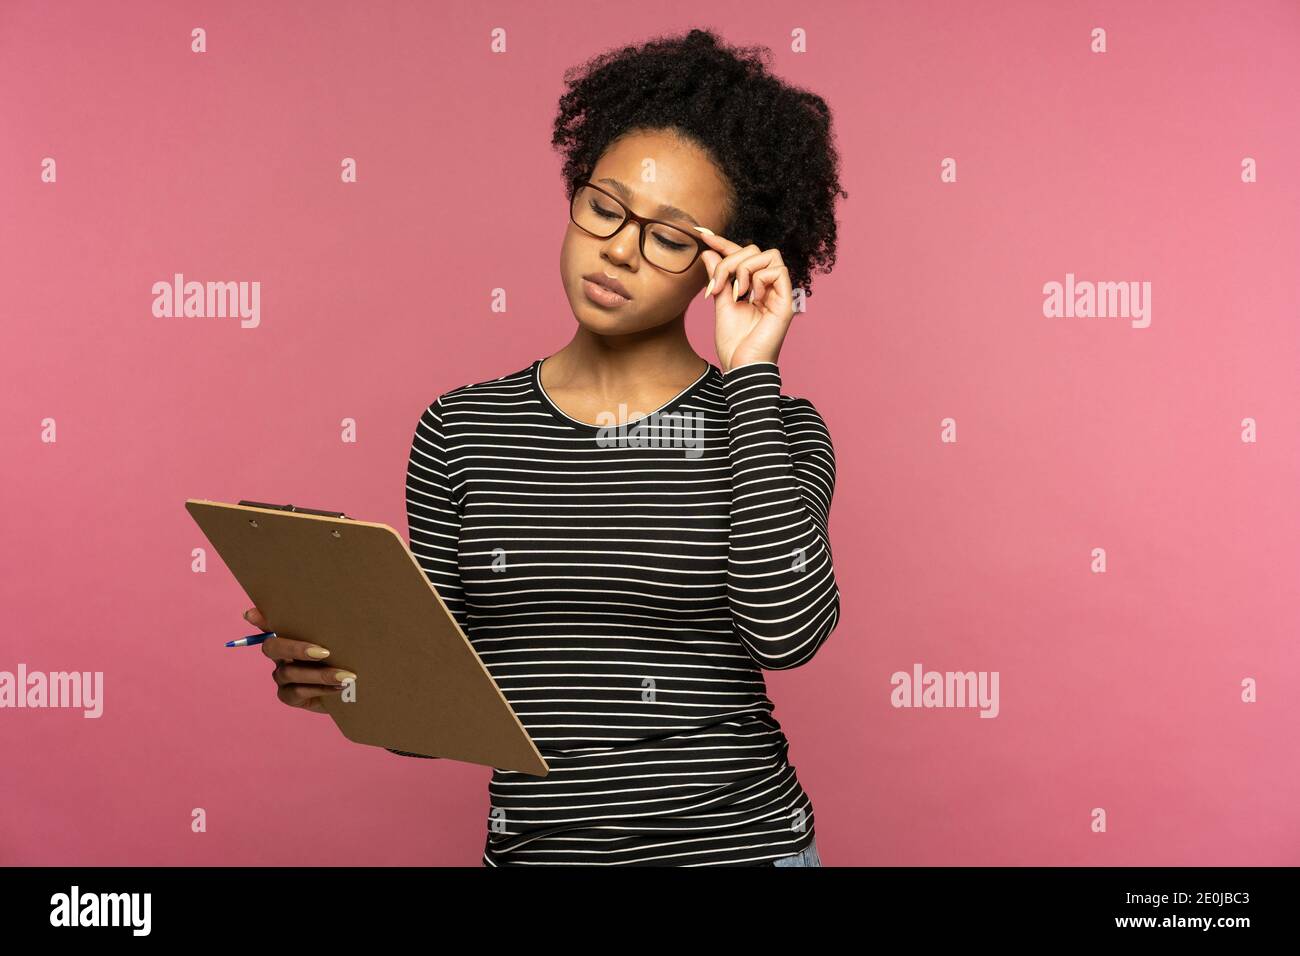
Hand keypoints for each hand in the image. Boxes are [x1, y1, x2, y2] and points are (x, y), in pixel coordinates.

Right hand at [244, 606, 353, 713]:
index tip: (251, 614)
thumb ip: (331, 626)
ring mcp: (282, 676)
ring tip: (346, 676)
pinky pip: (298, 692)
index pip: (270, 623)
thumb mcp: (342, 639)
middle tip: (325, 652)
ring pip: (289, 672)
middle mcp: (281, 655)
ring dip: (320, 674)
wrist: (355, 688)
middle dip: (296, 648)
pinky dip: (320, 689)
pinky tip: (340, 687)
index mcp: (291, 636)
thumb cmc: (346, 657)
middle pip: (273, 647)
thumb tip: (322, 611)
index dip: (260, 619)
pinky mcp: (289, 696)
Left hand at [695, 227, 795, 372]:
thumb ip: (718, 278)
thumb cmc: (733, 343)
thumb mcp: (720, 304)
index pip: (740, 255)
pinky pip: (777, 270)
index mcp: (753, 287)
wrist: (740, 367)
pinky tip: (751, 298)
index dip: (722, 242)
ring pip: (767, 254)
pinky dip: (759, 279)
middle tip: (717, 288)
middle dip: (729, 262)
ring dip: (744, 269)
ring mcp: (778, 292)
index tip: (702, 234)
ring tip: (735, 293)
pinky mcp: (785, 301)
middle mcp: (767, 286)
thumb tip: (709, 252)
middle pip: (753, 250)